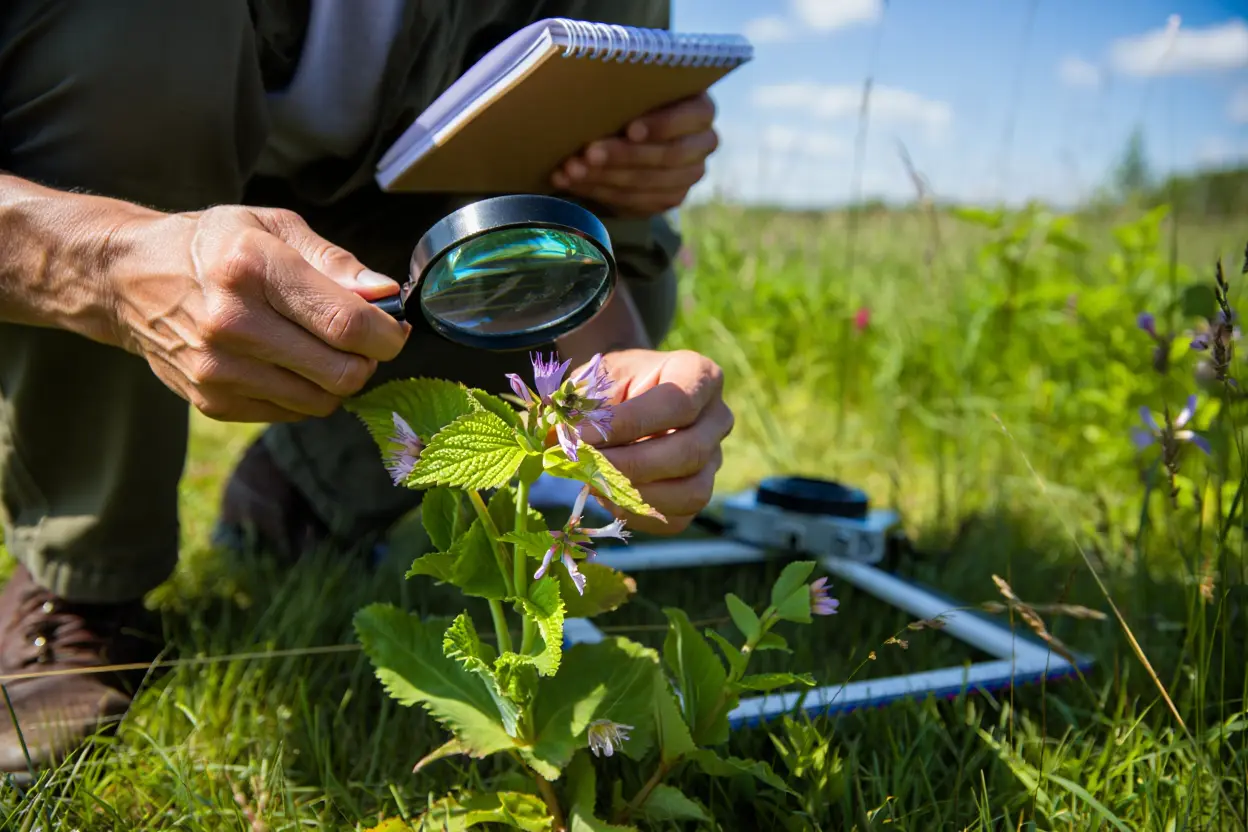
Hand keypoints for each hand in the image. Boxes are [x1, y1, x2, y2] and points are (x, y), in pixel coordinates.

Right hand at [108, 205, 410, 421]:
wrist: (130, 279)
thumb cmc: (216, 245)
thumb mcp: (274, 227)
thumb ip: (336, 262)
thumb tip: (386, 294)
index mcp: (252, 268)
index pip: (346, 322)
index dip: (386, 334)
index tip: (392, 329)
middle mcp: (232, 323)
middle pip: (342, 372)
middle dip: (368, 359)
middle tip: (359, 339)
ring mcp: (220, 369)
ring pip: (323, 400)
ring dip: (337, 379)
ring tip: (320, 347)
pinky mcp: (213, 402)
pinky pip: (292, 413)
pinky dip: (304, 393)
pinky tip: (287, 362)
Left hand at [551, 92, 717, 216]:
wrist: (629, 134)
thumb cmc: (630, 99)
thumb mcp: (633, 88)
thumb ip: (626, 87)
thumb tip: (592, 80)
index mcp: (700, 109)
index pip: (693, 116)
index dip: (662, 125)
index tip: (630, 129)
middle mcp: (703, 143)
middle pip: (669, 155)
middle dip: (624, 156)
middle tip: (589, 153)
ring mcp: (689, 175)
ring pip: (649, 182)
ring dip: (605, 177)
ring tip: (572, 169)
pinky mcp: (669, 198)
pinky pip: (636, 201)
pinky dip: (600, 191)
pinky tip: (573, 182)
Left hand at [585, 349, 732, 534]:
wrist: (629, 392)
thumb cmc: (614, 381)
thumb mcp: (597, 377)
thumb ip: (581, 404)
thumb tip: (554, 436)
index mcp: (698, 374)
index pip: (675, 405)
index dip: (627, 425)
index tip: (580, 436)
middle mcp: (717, 418)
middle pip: (687, 452)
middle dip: (627, 466)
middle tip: (581, 466)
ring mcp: (714, 459)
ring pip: (691, 492)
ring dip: (635, 495)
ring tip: (592, 482)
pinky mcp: (699, 492)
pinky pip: (678, 518)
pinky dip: (638, 515)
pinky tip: (606, 496)